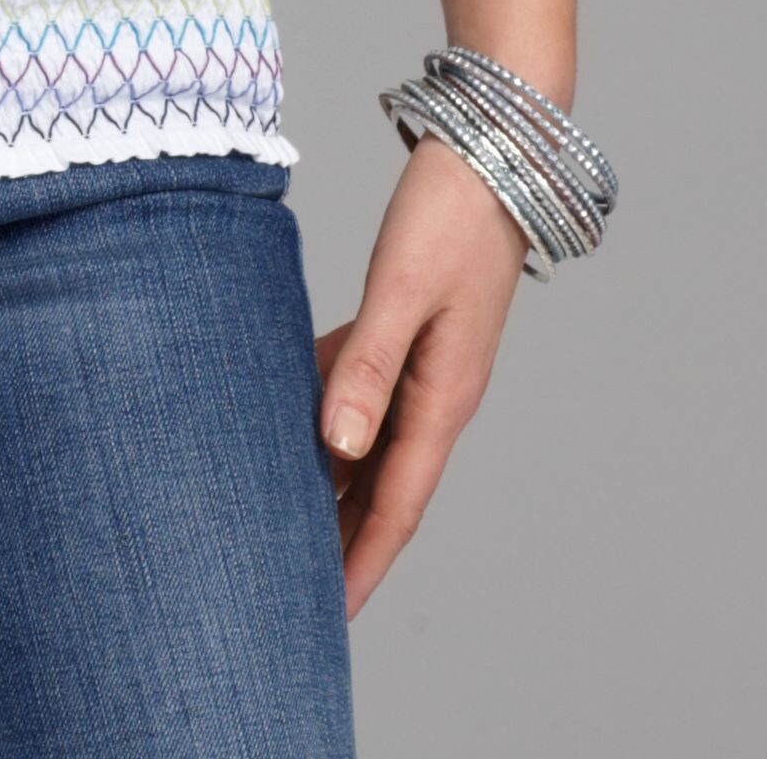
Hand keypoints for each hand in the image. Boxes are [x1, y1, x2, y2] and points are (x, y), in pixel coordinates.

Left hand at [312, 134, 524, 613]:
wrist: (493, 150)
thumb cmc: (450, 213)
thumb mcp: (402, 289)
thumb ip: (366, 365)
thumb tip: (336, 446)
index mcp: (441, 398)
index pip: (396, 505)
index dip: (360, 561)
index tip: (327, 616)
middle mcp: (435, 393)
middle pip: (381, 485)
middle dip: (340, 538)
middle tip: (286, 584)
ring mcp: (426, 361)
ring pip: (369, 437)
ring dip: (329, 475)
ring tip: (273, 508)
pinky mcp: (410, 326)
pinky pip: (362, 384)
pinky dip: (326, 403)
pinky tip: (282, 402)